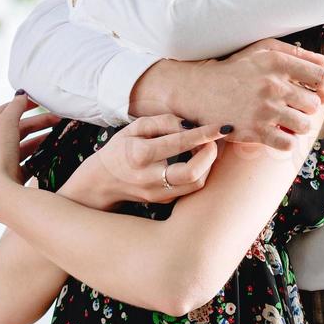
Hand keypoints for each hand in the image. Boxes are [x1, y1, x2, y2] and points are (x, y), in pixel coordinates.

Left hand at [0, 93, 59, 217]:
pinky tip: (53, 157)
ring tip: (59, 138)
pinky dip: (41, 158)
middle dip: (39, 123)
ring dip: (42, 140)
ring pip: (25, 147)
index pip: (4, 112)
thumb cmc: (0, 155)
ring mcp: (3, 165)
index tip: (40, 101)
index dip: (21, 104)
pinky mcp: (13, 179)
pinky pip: (30, 164)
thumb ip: (15, 107)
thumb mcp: (6, 123)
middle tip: (59, 120)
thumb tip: (22, 94)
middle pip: (18, 130)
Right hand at [73, 113, 228, 204]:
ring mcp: (157, 194)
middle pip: (193, 173)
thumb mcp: (134, 128)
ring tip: (202, 148)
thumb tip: (190, 125)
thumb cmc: (120, 149)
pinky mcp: (164, 201)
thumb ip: (162, 122)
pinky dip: (198, 172)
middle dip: (210, 154)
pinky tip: (194, 160)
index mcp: (140, 154)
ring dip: (207, 164)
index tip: (223, 126)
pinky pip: (190, 188)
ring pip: (196, 184)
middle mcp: (149, 178)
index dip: (204, 134)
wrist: (100, 183)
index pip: (179, 143)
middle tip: (212, 140)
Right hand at [134, 39, 323, 151]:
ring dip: (297, 126)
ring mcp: (264, 110)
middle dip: (306, 108)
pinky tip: (275, 134)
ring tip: (285, 122)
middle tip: (292, 107)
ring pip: (304, 126)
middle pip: (314, 104)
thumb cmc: (235, 69)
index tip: (319, 94)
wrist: (200, 90)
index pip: (321, 77)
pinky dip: (285, 142)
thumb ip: (297, 53)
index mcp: (277, 63)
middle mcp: (273, 85)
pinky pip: (288, 144)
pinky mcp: (255, 131)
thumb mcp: (263, 51)